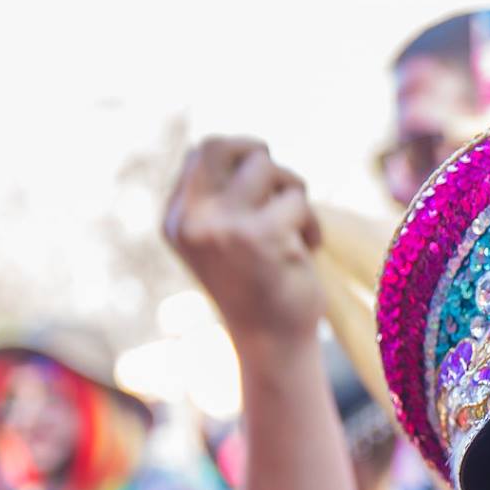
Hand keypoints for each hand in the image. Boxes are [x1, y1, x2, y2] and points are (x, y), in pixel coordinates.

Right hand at [163, 136, 325, 348]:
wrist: (272, 343)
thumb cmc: (259, 289)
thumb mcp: (226, 240)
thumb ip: (224, 198)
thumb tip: (250, 149)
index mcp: (177, 219)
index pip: (200, 153)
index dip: (237, 152)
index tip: (263, 176)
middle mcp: (191, 220)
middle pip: (223, 146)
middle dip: (261, 154)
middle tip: (282, 183)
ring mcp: (222, 226)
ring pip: (266, 167)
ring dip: (293, 191)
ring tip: (299, 228)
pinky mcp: (259, 236)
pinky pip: (297, 201)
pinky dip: (312, 223)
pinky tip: (309, 250)